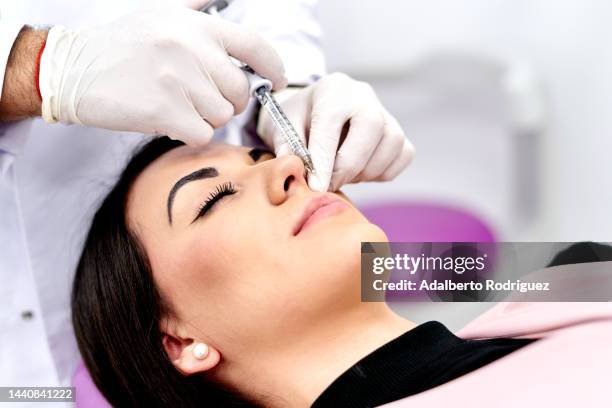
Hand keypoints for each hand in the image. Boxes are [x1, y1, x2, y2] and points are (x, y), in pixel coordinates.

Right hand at [39, 6, 286, 145]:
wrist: (73, 69)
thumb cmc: (121, 45)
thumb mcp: (160, 13)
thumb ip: (196, 7)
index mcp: (196, 26)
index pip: (254, 45)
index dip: (274, 66)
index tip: (276, 80)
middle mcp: (192, 49)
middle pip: (240, 91)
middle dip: (227, 101)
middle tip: (199, 98)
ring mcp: (179, 79)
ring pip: (222, 115)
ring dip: (204, 117)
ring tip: (176, 103)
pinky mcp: (165, 110)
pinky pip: (202, 133)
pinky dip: (188, 132)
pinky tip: (167, 118)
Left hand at [257, 73, 414, 190]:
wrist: (311, 115)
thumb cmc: (295, 122)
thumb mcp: (281, 129)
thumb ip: (286, 147)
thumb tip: (296, 170)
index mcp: (332, 89)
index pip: (331, 122)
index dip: (324, 159)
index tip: (316, 186)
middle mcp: (363, 95)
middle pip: (372, 127)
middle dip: (349, 165)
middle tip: (329, 185)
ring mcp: (384, 112)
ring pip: (392, 142)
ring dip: (367, 170)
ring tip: (342, 176)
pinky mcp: (397, 131)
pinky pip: (403, 154)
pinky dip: (383, 171)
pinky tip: (359, 173)